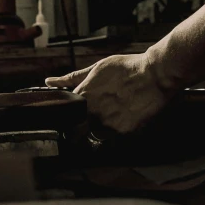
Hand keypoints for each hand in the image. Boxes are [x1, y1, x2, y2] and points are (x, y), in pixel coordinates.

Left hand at [45, 53, 172, 134]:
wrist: (155, 74)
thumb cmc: (127, 68)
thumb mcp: (98, 68)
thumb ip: (73, 78)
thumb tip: (49, 82)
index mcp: (83, 96)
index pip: (65, 116)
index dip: (69, 117)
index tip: (73, 118)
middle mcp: (92, 112)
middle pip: (78, 130)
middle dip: (82, 127)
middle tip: (94, 119)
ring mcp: (107, 124)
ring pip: (96, 135)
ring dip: (100, 129)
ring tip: (114, 114)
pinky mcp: (123, 132)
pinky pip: (114, 137)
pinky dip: (117, 130)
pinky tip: (125, 116)